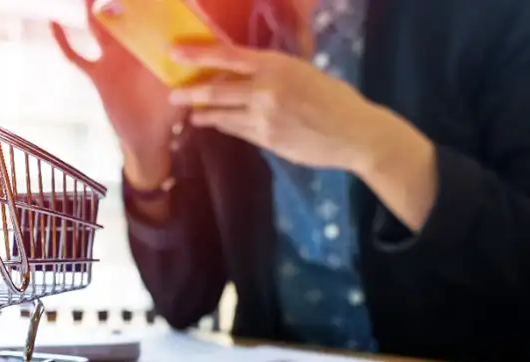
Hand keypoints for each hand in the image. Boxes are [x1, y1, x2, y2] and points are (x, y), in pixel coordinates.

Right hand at [50, 5, 184, 188]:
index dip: (157, 1)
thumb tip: (204, 46)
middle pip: (124, 14)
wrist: (147, 140)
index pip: (155, 17)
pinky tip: (53, 23)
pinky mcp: (98, 74)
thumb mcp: (182, 89)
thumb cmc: (170, 116)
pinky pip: (77, 56)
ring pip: (98, 26)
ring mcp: (113, 59)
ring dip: (91, 8)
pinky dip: (64, 41)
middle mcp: (133, 49)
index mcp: (154, 49)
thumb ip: (188, 69)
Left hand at [168, 43, 438, 230]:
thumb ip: (273, 73)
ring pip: (223, 115)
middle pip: (216, 89)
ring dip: (205, 114)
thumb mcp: (304, 72)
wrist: (355, 134)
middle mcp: (266, 90)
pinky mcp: (267, 141)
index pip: (228, 57)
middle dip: (191, 93)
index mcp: (276, 66)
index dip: (198, 55)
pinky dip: (226, 126)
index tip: (175, 54)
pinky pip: (238, 131)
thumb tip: (244, 73)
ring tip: (193, 114)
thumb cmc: (334, 98)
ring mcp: (264, 118)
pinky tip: (218, 124)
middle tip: (174, 96)